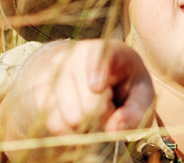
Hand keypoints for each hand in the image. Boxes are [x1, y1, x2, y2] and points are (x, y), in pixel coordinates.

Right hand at [0, 40, 154, 146]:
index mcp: (108, 50)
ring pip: (69, 113)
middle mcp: (77, 55)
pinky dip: (70, 132)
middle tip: (110, 109)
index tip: (97, 87)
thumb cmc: (125, 88)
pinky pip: (54, 122)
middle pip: (86, 97)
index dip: (96, 69)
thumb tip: (113, 131)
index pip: (98, 54)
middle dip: (102, 115)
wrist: (95, 81)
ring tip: (95, 116)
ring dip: (87, 126)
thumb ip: (135, 113)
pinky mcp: (42, 90)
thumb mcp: (141, 97)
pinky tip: (80, 125)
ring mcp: (56, 72)